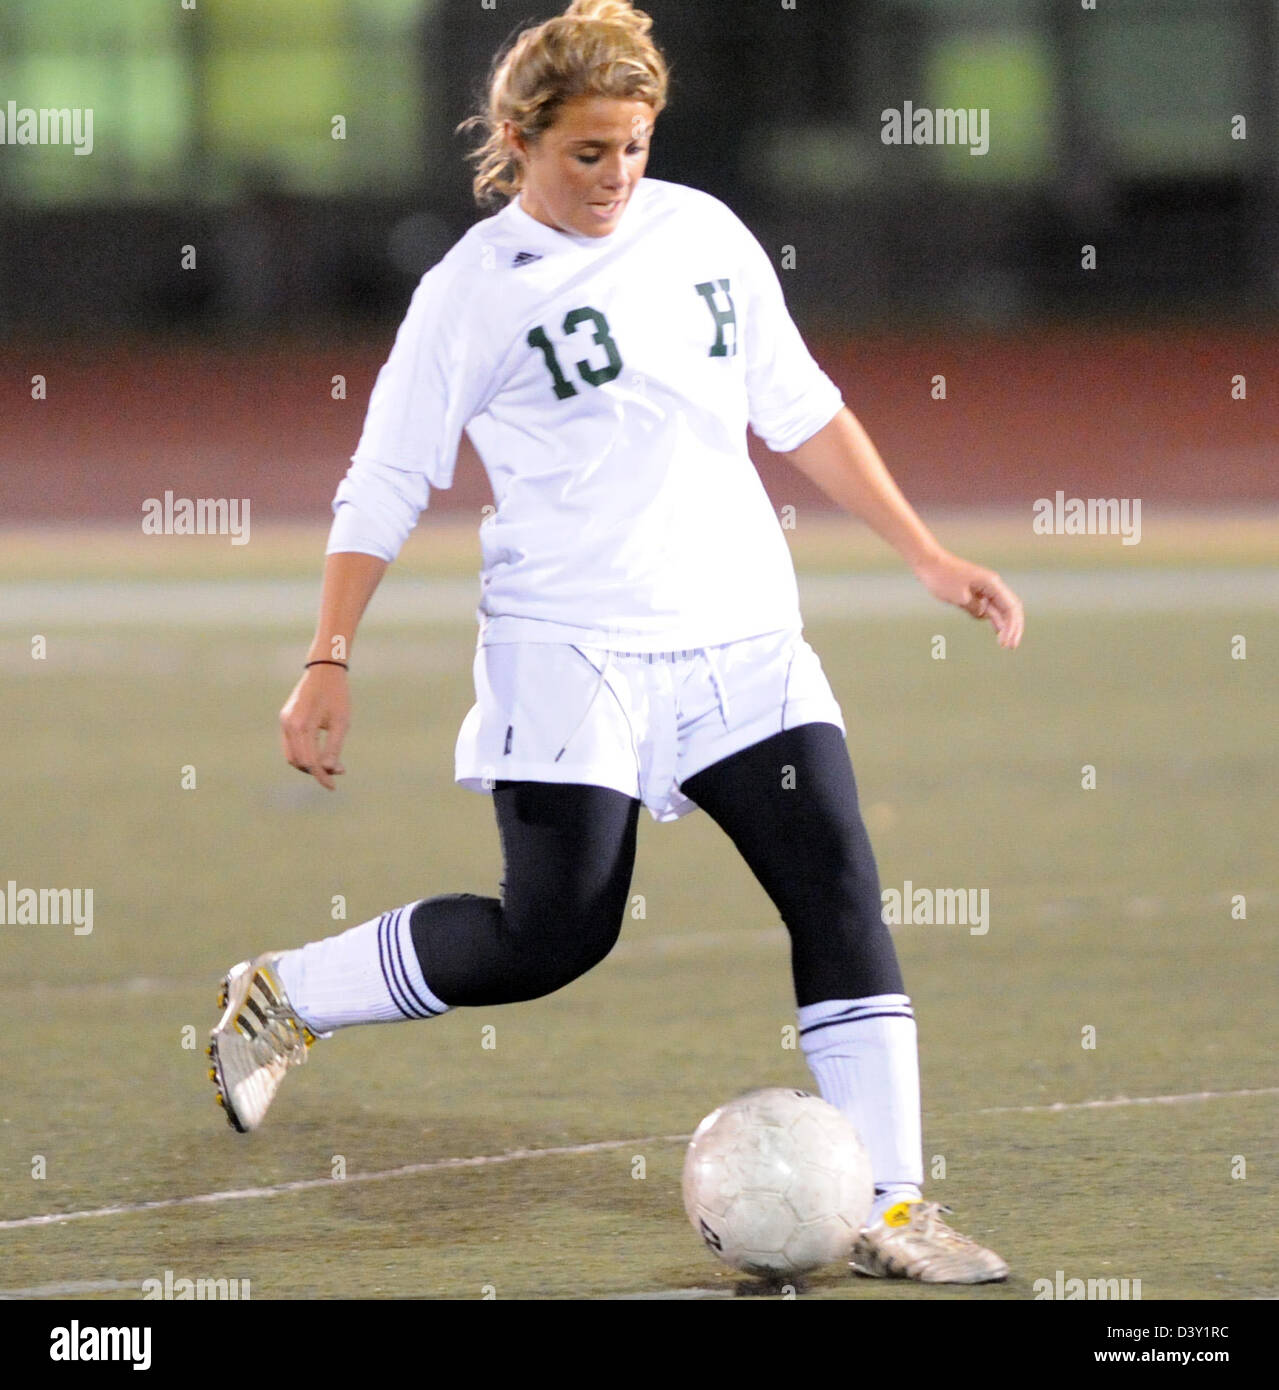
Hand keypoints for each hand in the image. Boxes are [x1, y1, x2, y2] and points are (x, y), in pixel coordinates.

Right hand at [279, 664, 349, 789]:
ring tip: (330, 763)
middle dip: (316, 771)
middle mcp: (288, 725)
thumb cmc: (337, 695)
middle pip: (298, 761)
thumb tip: (331, 770)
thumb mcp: (341, 723)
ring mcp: (284, 721)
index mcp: (302, 726)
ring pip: (291, 755)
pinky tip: (320, 754)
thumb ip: (334, 748)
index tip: (333, 786)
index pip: (310, 761)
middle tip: (337, 771)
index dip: (321, 776)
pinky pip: (291, 744)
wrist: (325, 670)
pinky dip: (303, 753)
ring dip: (308, 764)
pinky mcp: (285, 719)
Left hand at [912, 550, 1024, 648]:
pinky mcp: (975, 593)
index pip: (1010, 608)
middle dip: (1013, 628)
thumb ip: (975, 608)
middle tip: (1010, 647)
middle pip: (1010, 609)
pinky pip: (989, 608)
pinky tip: (997, 632)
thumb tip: (985, 615)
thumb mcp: (959, 597)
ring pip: (1001, 609)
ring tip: (1004, 644)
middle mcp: (992, 586)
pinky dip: (994, 620)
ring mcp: (984, 589)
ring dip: (1004, 626)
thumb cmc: (942, 578)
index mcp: (992, 584)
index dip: (1011, 627)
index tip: (1005, 643)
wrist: (929, 564)